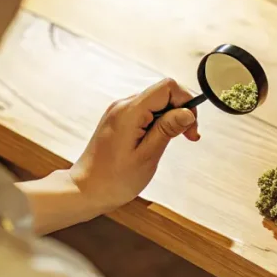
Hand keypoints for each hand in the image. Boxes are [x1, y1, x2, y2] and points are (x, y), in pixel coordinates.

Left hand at [69, 79, 199, 212]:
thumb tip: (188, 112)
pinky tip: (159, 140)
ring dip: (170, 119)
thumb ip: (168, 129)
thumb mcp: (147, 156)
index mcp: (129, 112)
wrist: (86, 189)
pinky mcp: (119, 120)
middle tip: (188, 137)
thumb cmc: (114, 179)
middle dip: (181, 112)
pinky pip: (146, 112)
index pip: (167, 87)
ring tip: (173, 141)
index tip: (190, 126)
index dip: (185, 102)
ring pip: (156, 103)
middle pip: (163, 93)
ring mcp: (119, 112)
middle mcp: (123, 106)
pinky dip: (158, 123)